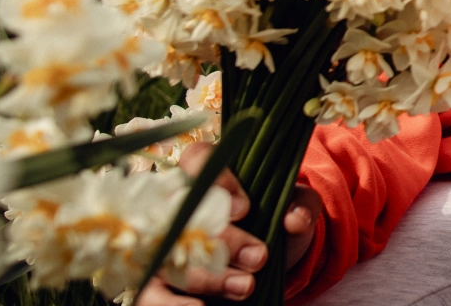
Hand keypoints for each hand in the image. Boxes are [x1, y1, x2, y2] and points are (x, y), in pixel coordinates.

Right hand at [135, 143, 324, 305]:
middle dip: (223, 239)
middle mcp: (173, 203)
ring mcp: (158, 243)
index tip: (245, 210)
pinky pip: (149, 295)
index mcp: (205, 172)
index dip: (218, 182)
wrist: (266, 262)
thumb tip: (294, 219)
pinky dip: (174, 305)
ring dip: (208, 275)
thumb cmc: (274, 222)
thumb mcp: (296, 207)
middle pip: (183, 213)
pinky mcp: (154, 281)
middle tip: (259, 256)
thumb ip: (302, 205)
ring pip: (168, 256)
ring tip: (246, 286)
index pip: (197, 159)